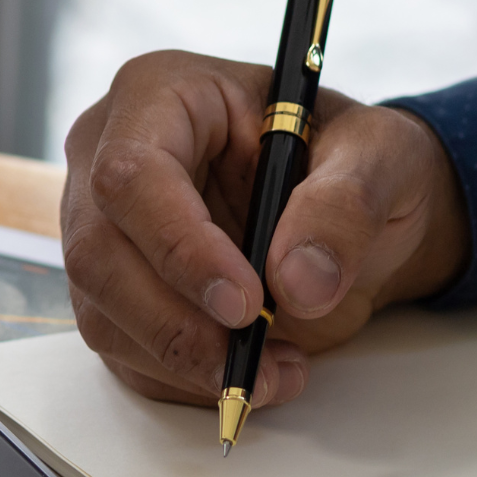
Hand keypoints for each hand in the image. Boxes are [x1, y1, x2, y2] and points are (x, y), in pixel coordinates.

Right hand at [61, 51, 469, 409]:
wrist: (348, 208)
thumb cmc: (349, 159)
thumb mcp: (378, 156)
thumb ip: (344, 206)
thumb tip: (299, 281)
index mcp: (158, 96)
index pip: (131, 175)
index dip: (178, 246)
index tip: (246, 302)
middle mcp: (106, 157)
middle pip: (97, 252)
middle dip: (174, 324)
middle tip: (250, 363)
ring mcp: (100, 227)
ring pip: (101, 311)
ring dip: (183, 362)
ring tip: (273, 371)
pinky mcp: (111, 290)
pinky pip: (122, 350)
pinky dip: (183, 380)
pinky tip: (249, 369)